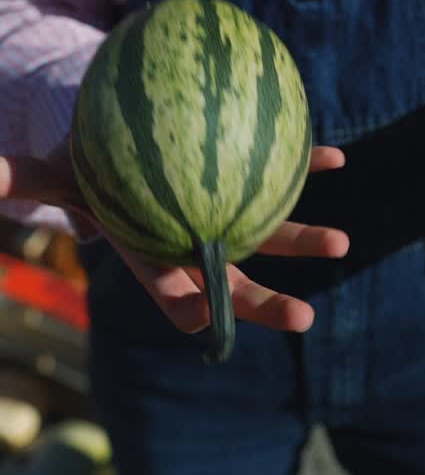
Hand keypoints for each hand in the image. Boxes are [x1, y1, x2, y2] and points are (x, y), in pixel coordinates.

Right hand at [0, 142, 348, 335]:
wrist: (126, 154)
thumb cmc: (85, 171)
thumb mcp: (53, 175)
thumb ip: (21, 180)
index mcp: (152, 254)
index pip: (169, 290)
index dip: (187, 307)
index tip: (205, 321)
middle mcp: (195, 245)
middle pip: (232, 282)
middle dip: (267, 304)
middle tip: (304, 316)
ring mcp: (226, 218)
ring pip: (269, 236)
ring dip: (304, 238)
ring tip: (342, 243)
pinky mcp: (246, 186)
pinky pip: (281, 177)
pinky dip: (307, 166)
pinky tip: (338, 156)